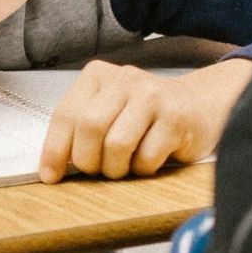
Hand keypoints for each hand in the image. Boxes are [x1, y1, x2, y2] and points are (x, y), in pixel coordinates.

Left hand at [38, 56, 251, 177]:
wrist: (200, 105)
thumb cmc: (145, 116)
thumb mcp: (108, 112)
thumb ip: (80, 130)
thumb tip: (51, 169)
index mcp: (97, 75)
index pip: (66, 114)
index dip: (55, 150)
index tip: (51, 176)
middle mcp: (124, 79)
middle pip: (89, 128)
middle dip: (88, 161)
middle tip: (98, 170)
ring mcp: (152, 95)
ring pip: (117, 145)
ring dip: (117, 169)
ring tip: (126, 166)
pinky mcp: (176, 116)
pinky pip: (146, 157)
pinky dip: (144, 169)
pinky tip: (151, 159)